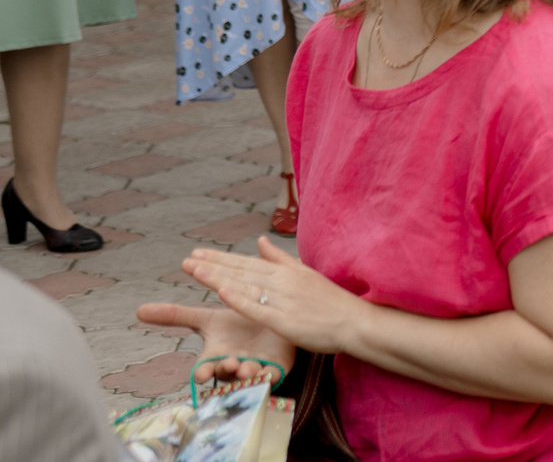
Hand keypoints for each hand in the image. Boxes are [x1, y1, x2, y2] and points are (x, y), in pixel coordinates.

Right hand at [132, 296, 295, 393]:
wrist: (271, 326)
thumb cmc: (236, 326)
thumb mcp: (207, 319)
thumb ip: (176, 316)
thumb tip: (138, 310)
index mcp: (216, 355)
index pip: (205, 367)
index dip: (202, 372)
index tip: (201, 374)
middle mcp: (233, 365)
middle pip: (226, 374)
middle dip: (224, 371)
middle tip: (227, 364)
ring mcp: (254, 368)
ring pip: (248, 375)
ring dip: (246, 372)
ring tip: (247, 366)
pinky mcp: (276, 368)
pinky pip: (272, 375)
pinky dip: (269, 374)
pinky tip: (269, 371)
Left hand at [161, 238, 372, 356]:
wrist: (356, 321)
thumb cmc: (331, 302)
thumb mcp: (305, 273)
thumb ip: (280, 258)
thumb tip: (261, 240)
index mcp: (286, 272)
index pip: (247, 263)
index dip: (220, 259)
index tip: (197, 254)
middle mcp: (282, 282)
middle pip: (240, 272)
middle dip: (211, 266)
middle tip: (186, 261)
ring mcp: (283, 300)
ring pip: (244, 286)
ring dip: (217, 277)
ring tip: (194, 270)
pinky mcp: (285, 320)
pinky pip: (258, 308)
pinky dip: (239, 299)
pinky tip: (221, 292)